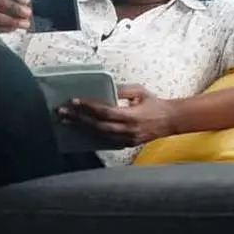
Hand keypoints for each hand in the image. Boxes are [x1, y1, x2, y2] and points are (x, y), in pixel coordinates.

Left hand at [58, 84, 177, 146]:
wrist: (171, 121)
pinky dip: (92, 135)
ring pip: (99, 136)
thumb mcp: (140, 91)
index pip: (104, 111)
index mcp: (131, 116)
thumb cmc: (155, 104)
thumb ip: (122, 90)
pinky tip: (81, 131)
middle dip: (78, 119)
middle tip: (62, 113)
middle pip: (97, 126)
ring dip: (82, 128)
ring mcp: (126, 140)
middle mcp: (127, 130)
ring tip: (67, 122)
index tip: (74, 101)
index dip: (88, 107)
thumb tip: (105, 89)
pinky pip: (105, 141)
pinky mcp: (126, 144)